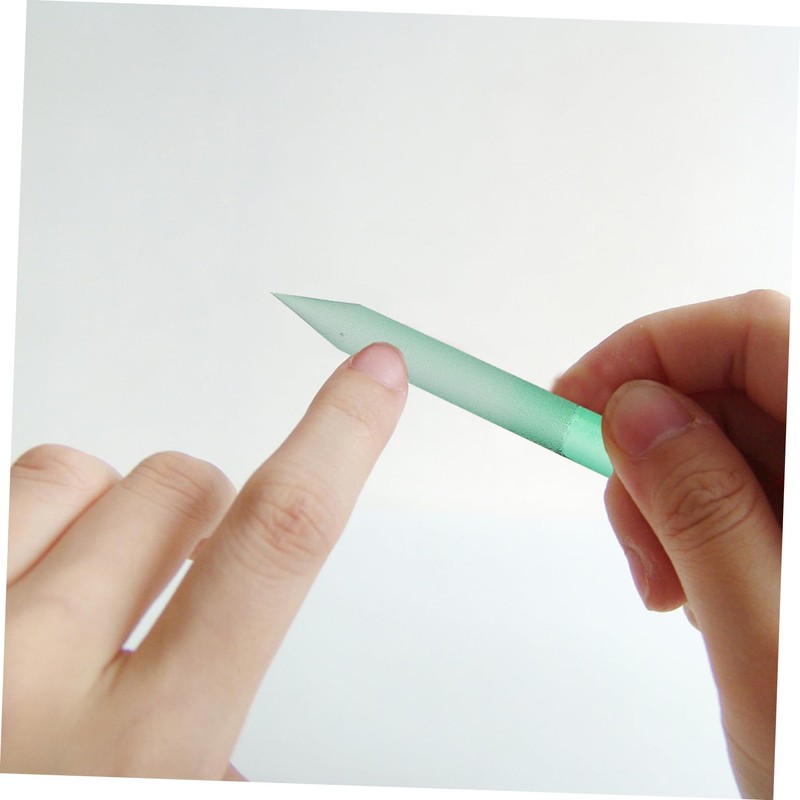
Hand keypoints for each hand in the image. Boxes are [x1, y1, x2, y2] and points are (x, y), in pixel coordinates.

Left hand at [2, 343, 407, 778]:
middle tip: (188, 571)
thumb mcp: (171, 789)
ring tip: (84, 592)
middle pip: (177, 488)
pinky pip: (4, 490)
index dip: (340, 439)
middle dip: (206, 508)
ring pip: (78, 472)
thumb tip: (229, 662)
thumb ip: (212, 737)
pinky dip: (33, 520)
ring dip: (111, 514)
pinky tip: (22, 588)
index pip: (277, 541)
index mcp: (143, 748)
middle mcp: (28, 679)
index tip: (374, 376)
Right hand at [553, 290, 786, 799]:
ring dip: (662, 494)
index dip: (655, 347)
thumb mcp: (763, 641)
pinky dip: (684, 521)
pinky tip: (692, 585)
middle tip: (621, 521)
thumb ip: (703, 513)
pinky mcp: (798, 527)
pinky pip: (729, 486)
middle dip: (649, 441)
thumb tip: (634, 411)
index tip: (575, 396)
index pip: (759, 332)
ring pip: (720, 438)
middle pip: (733, 384)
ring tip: (664, 583)